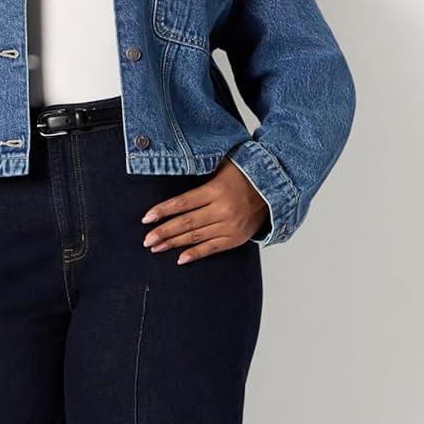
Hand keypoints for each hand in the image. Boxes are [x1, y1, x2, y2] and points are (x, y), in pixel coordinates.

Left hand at [141, 158, 270, 261]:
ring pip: (196, 237)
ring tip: (156, 248)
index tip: (146, 218)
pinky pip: (212, 248)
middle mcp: (223, 210)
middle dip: (164, 232)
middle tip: (147, 239)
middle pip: (186, 223)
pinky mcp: (236, 238)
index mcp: (217, 190)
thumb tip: (175, 166)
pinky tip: (180, 258)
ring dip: (174, 243)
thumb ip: (201, 169)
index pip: (183, 202)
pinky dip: (196, 254)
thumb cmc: (246, 173)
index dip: (163, 211)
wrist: (276, 188)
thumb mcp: (223, 164)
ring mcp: (230, 226)